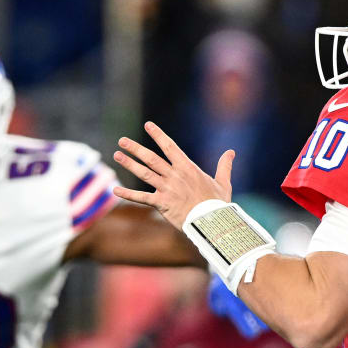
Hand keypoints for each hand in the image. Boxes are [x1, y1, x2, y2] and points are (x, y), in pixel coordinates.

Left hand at [112, 122, 234, 228]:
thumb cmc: (218, 204)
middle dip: (135, 148)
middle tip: (122, 140)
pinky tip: (115, 189)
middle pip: (151, 158)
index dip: (158, 135)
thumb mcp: (223, 182)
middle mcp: (175, 175)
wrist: (213, 222)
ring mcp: (167, 189)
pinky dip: (128, 193)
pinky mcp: (162, 204)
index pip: (170, 146)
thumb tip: (231, 152)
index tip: (148, 125)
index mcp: (188, 167)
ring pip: (144, 173)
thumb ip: (224, 166)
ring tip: (116, 155)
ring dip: (129, 164)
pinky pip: (141, 197)